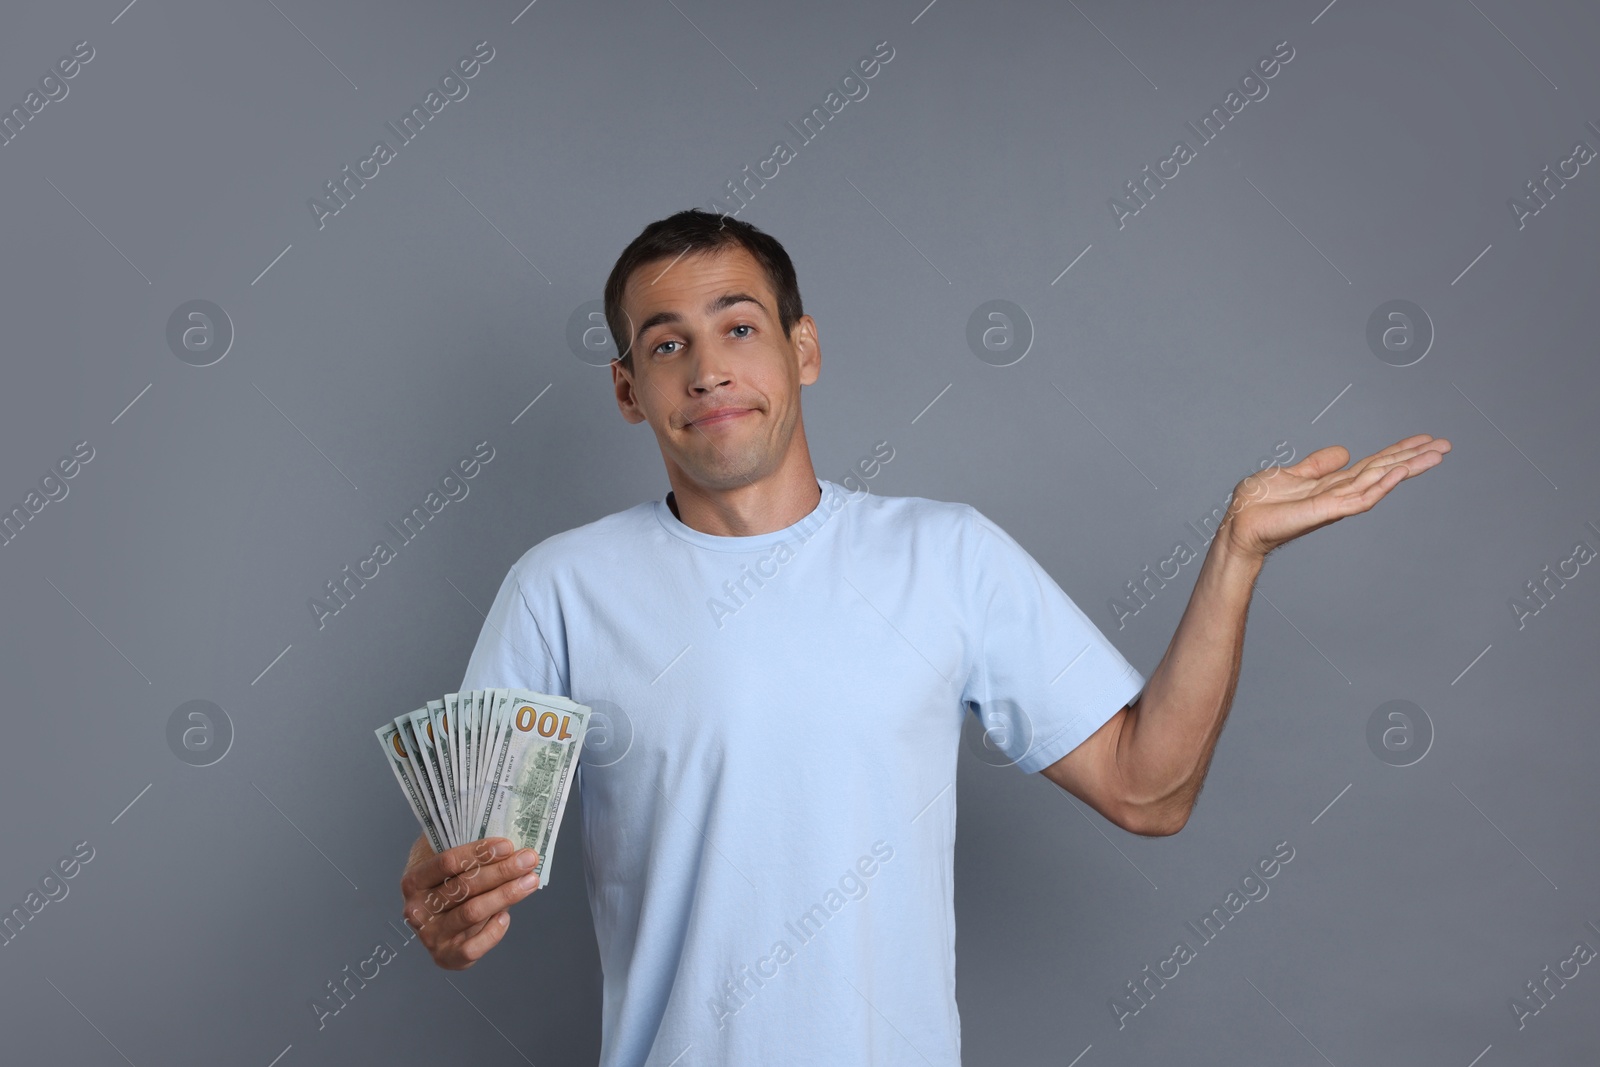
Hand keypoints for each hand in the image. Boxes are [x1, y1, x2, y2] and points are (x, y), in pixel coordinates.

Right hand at [399, 835, 540, 970]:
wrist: (436, 922)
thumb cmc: (447, 884)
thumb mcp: (447, 860)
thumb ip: (466, 849)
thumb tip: (506, 840)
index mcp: (413, 880)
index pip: (446, 862)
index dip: (479, 852)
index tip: (508, 845)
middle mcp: (417, 909)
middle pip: (464, 887)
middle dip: (501, 871)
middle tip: (528, 859)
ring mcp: (429, 936)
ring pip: (472, 913)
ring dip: (506, 895)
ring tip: (530, 881)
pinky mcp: (445, 957)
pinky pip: (473, 948)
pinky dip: (493, 932)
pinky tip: (506, 916)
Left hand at [1222, 434, 1451, 559]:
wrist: (1238, 525)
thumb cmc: (1258, 504)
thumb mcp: (1290, 473)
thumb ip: (1318, 464)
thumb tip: (1345, 452)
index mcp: (1332, 483)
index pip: (1373, 464)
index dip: (1398, 452)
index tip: (1424, 440)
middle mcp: (1340, 493)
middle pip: (1384, 472)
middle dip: (1414, 458)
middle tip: (1446, 445)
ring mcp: (1335, 503)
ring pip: (1380, 482)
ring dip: (1408, 468)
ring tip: (1435, 454)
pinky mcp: (1326, 511)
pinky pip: (1360, 498)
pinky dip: (1381, 484)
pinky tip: (1399, 472)